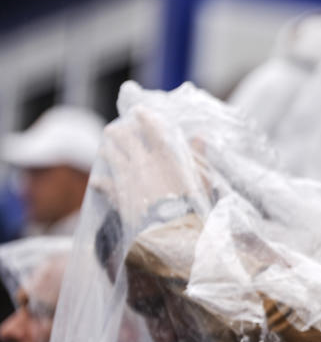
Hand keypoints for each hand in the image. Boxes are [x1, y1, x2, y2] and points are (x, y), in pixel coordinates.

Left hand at [92, 105, 206, 219]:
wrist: (173, 230)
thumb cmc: (192, 205)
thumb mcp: (202, 181)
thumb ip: (198, 157)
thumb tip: (199, 137)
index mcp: (164, 155)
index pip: (152, 128)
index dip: (144, 117)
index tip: (139, 111)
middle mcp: (142, 161)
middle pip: (124, 138)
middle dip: (118, 131)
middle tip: (114, 130)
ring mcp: (128, 177)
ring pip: (111, 156)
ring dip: (107, 151)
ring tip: (104, 149)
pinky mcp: (119, 195)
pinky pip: (105, 186)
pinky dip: (100, 183)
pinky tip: (96, 182)